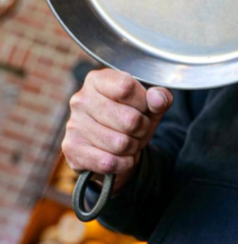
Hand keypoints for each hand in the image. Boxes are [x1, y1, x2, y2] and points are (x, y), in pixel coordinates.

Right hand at [61, 69, 172, 192]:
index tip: (145, 108)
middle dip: (142, 129)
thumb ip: (160, 98)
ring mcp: (73, 124)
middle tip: (138, 129)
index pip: (127, 87)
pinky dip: (123, 163)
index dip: (144, 102)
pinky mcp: (72, 149)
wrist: (111, 148)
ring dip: (133, 147)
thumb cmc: (131, 118)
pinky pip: (108, 162)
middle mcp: (81, 99)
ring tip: (128, 141)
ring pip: (121, 144)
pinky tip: (120, 156)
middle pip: (130, 119)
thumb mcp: (150, 106)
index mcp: (98, 80)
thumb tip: (157, 99)